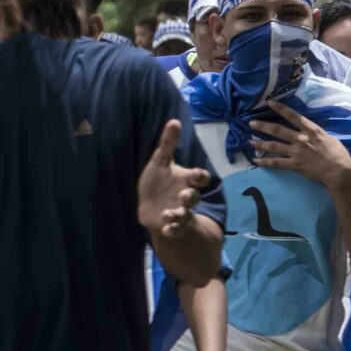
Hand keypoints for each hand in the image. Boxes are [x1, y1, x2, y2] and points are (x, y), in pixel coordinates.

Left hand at [138, 119, 209, 245]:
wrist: (150, 203)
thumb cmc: (158, 180)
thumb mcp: (160, 162)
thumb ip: (168, 144)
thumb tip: (174, 120)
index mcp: (187, 180)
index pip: (200, 178)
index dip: (199, 176)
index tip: (195, 175)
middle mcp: (186, 196)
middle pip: (194, 197)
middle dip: (191, 196)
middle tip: (186, 195)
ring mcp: (180, 211)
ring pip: (185, 214)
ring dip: (179, 214)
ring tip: (169, 214)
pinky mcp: (170, 224)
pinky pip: (174, 229)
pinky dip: (171, 230)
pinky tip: (165, 230)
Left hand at [248, 103, 350, 189]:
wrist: (339, 170)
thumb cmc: (337, 154)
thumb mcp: (327, 138)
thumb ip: (314, 134)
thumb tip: (307, 131)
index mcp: (312, 131)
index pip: (294, 116)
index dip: (280, 109)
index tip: (269, 102)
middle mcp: (301, 139)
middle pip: (278, 130)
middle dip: (263, 126)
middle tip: (251, 123)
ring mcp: (296, 152)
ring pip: (274, 146)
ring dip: (260, 143)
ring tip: (249, 141)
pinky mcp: (294, 165)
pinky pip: (276, 163)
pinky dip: (264, 162)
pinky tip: (255, 161)